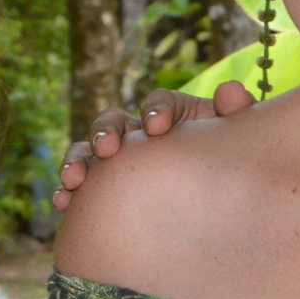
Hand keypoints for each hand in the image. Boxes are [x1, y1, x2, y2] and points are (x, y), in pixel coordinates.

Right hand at [52, 81, 253, 211]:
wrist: (218, 208)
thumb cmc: (227, 167)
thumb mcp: (235, 143)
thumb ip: (236, 115)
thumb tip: (231, 91)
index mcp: (173, 115)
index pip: (160, 102)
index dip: (156, 110)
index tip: (157, 127)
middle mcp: (139, 132)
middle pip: (114, 120)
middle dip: (107, 132)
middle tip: (107, 148)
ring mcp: (117, 159)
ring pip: (88, 150)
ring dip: (78, 160)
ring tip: (72, 179)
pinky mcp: (101, 187)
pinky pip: (79, 186)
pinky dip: (66, 191)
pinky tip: (63, 204)